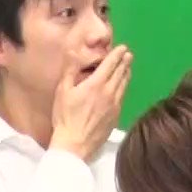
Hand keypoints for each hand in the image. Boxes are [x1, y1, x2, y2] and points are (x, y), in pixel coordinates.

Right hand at [49, 44, 131, 161]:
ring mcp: (115, 104)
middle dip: (124, 62)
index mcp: (96, 84)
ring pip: (124, 85)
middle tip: (128, 55)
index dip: (117, 54)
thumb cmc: (65, 117)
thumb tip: (74, 52)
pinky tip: (121, 88)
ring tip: (128, 68)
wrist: (75, 143)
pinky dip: (123, 88)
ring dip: (126, 74)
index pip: (110, 64)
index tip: (122, 48)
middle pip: (121, 73)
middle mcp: (109, 92)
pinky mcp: (116, 116)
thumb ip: (70, 71)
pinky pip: (122, 97)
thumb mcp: (62, 91)